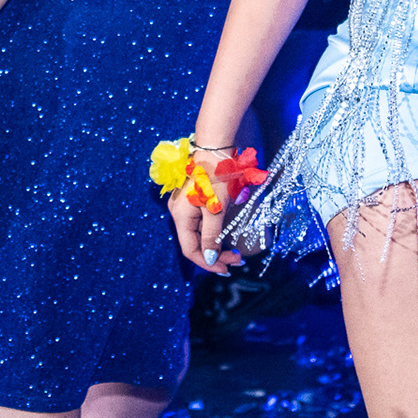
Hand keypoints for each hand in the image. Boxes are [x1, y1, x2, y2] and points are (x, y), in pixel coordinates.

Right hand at [167, 155, 244, 276]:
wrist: (216, 147)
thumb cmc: (216, 176)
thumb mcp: (216, 208)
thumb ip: (211, 235)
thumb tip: (210, 259)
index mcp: (180, 216)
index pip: (190, 250)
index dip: (207, 263)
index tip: (227, 269)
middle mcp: (180, 214)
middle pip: (195, 244)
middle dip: (216, 255)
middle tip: (237, 261)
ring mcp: (187, 207)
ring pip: (200, 235)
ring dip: (217, 246)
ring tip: (236, 253)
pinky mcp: (195, 201)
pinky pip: (203, 225)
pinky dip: (215, 233)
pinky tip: (227, 238)